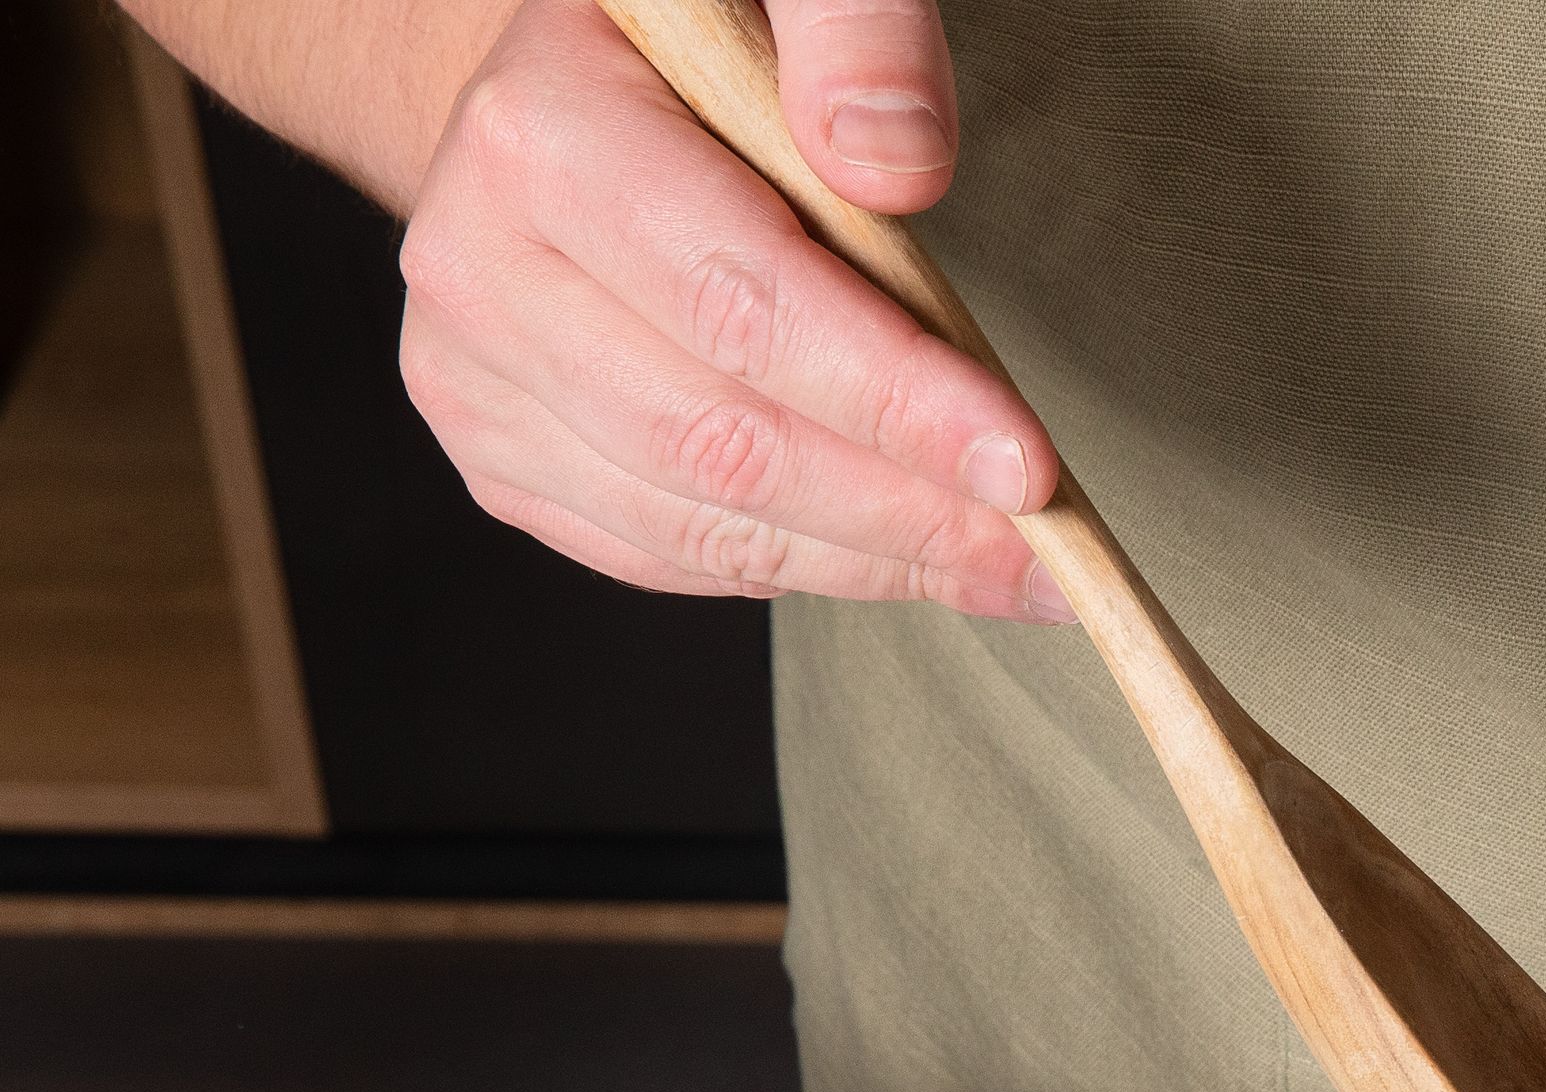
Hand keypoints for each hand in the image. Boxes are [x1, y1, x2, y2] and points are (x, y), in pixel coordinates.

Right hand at [396, 0, 1062, 617]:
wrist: (579, 86)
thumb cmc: (707, 43)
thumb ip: (854, 33)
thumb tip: (894, 167)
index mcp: (542, 139)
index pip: (746, 307)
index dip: (900, 402)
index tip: (1028, 468)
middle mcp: (480, 270)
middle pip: (730, 443)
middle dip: (913, 511)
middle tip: (1052, 551)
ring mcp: (476, 378)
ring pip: (708, 523)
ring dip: (879, 561)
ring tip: (1007, 567)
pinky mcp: (502, 458)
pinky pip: (676, 556)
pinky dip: (808, 567)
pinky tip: (902, 552)